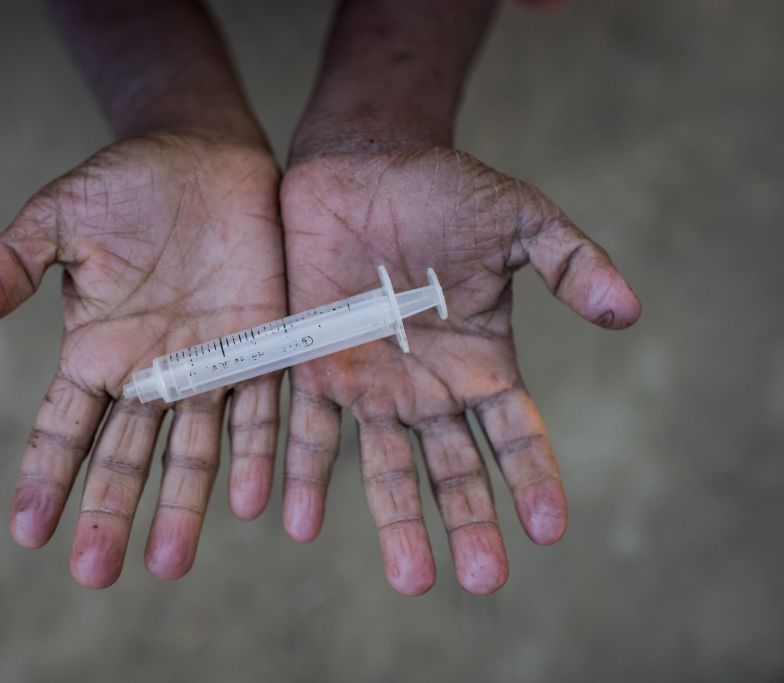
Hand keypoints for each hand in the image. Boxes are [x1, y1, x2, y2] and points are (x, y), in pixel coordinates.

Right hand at [0, 134, 284, 586]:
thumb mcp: (61, 216)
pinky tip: (254, 501)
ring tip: (170, 562)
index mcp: (98, 351)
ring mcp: (209, 366)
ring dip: (184, 506)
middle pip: (127, 457)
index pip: (65, 428)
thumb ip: (14, 262)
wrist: (206, 153)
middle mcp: (152, 373)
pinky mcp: (264, 347)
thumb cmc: (127, 184)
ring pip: (195, 452)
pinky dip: (257, 455)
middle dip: (110, 512)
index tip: (28, 531)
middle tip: (95, 573)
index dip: (46, 478)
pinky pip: (262, 410)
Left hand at [280, 146, 639, 594]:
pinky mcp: (313, 365)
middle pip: (453, 471)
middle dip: (468, 525)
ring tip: (411, 578)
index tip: (548, 529)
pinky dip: (303, 474)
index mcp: (480, 361)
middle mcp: (426, 387)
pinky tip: (296, 521)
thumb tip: (629, 311)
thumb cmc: (444, 189)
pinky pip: (307, 429)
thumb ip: (570, 261)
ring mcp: (370, 383)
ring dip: (396, 523)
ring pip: (385, 468)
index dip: (532, 479)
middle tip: (482, 579)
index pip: (514, 434)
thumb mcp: (517, 219)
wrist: (361, 165)